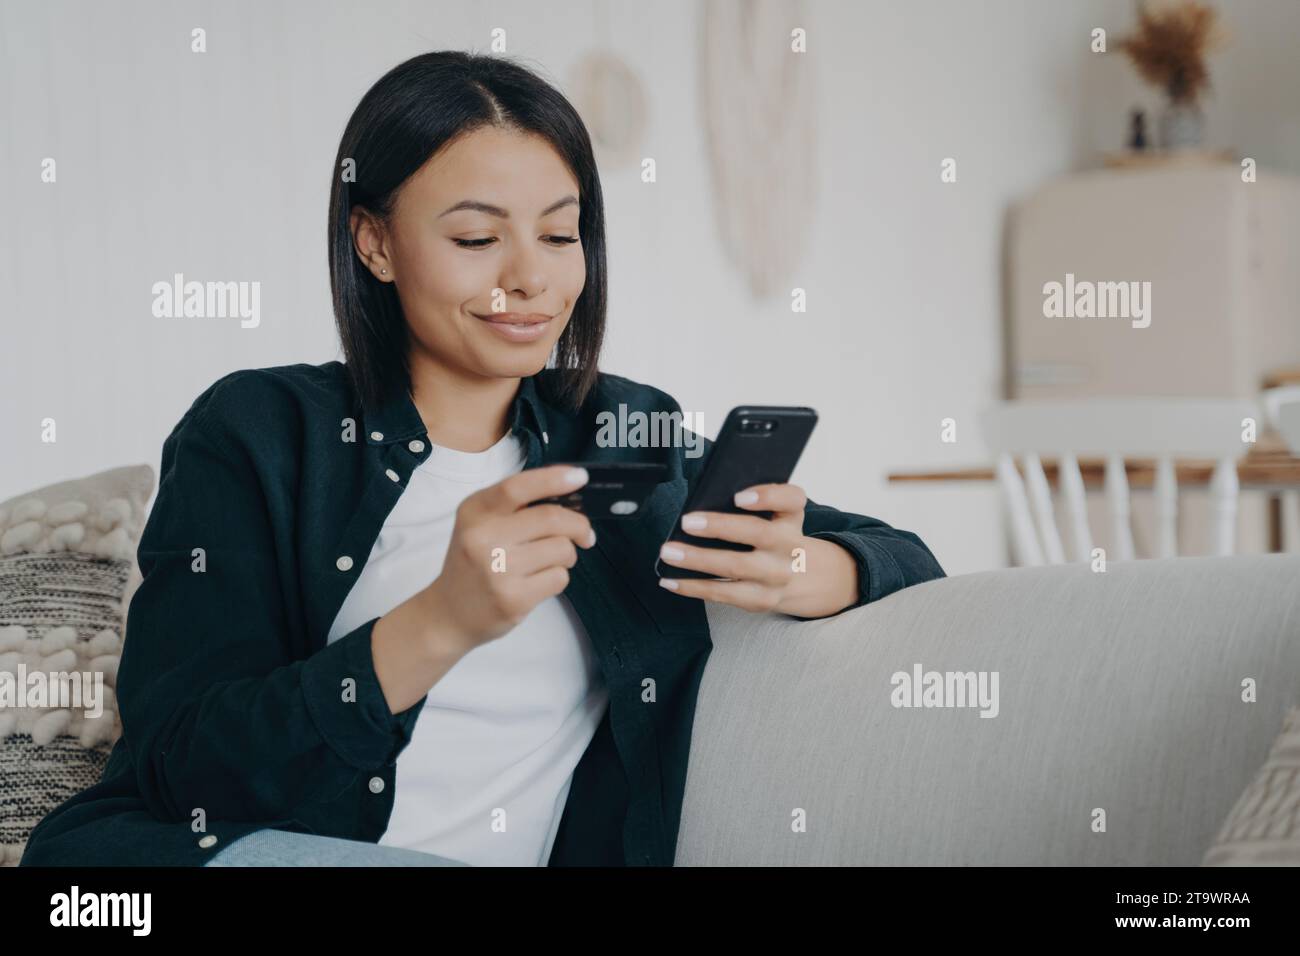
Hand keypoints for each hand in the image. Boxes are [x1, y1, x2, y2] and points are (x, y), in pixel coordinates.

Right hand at [425, 464, 596, 651]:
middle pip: (552, 518)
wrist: (449, 613)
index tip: (580, 478)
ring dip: (567, 555)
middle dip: (579, 525)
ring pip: (562, 549)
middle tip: (585, 534)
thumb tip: (569, 488)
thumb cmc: (474, 562)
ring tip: (548, 561)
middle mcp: (482, 538)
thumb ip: (517, 505)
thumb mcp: (480, 523)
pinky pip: (559, 578)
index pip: (518, 487)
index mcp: (475, 512)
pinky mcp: (513, 599)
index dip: (554, 479)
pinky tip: (537, 582)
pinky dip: (557, 577)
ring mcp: (498, 570)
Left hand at [656, 483, 810, 612]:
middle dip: (719, 527)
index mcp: (791, 518)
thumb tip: (703, 500)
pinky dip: (693, 587)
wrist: (804, 578)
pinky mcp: (762, 599)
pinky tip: (671, 580)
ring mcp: (777, 576)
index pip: (791, 500)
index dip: (767, 496)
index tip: (738, 496)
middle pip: (758, 533)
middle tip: (686, 522)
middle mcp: (790, 546)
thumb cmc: (774, 537)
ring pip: (736, 567)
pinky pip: (723, 594)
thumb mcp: (775, 516)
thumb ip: (750, 506)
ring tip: (669, 552)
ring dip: (698, 559)